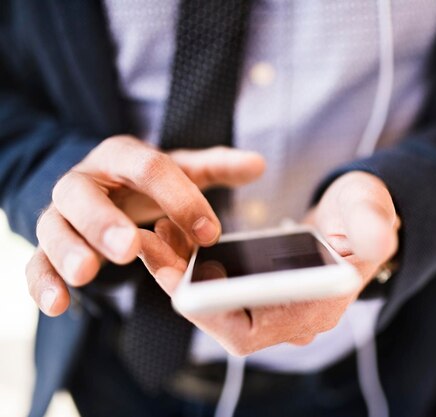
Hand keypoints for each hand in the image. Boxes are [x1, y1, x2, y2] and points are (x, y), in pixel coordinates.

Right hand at [26, 136, 264, 316]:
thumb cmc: (145, 183)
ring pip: (54, 228)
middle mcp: (84, 181)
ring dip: (69, 250)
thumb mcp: (179, 170)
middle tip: (129, 247)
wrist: (101, 188)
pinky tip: (59, 305)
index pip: (147, 168)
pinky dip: (43, 284)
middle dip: (105, 220)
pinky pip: (35, 263)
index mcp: (121, 157)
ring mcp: (61, 215)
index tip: (210, 232)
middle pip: (85, 194)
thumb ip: (215, 168)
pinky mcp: (48, 246)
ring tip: (87, 273)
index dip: (179, 198)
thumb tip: (258, 164)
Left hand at [141, 171, 398, 354]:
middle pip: (226, 322)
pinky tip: (172, 237)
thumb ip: (373, 225)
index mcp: (319, 306)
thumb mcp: (371, 210)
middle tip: (151, 248)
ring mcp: (275, 311)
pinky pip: (218, 292)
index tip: (179, 281)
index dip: (214, 308)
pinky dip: (192, 269)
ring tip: (154, 236)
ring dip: (181, 276)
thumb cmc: (364, 215)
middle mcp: (293, 320)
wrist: (356, 219)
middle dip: (184, 289)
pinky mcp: (260, 296)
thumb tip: (378, 243)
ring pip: (216, 308)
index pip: (258, 326)